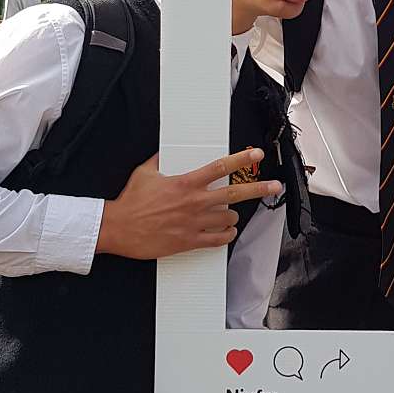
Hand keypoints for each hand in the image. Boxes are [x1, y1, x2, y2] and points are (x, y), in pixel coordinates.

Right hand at [95, 148, 282, 259]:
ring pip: (228, 218)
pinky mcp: (189, 241)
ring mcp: (193, 223)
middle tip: (275, 186)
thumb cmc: (131, 201)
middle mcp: (193, 202)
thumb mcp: (145, 172)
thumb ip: (160, 160)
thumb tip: (167, 151)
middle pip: (234, 193)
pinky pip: (218, 240)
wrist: (119, 228)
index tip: (257, 155)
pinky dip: (227, 235)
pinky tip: (227, 232)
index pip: (219, 167)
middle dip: (258, 188)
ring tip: (231, 214)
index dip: (241, 159)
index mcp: (185, 183)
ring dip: (233, 215)